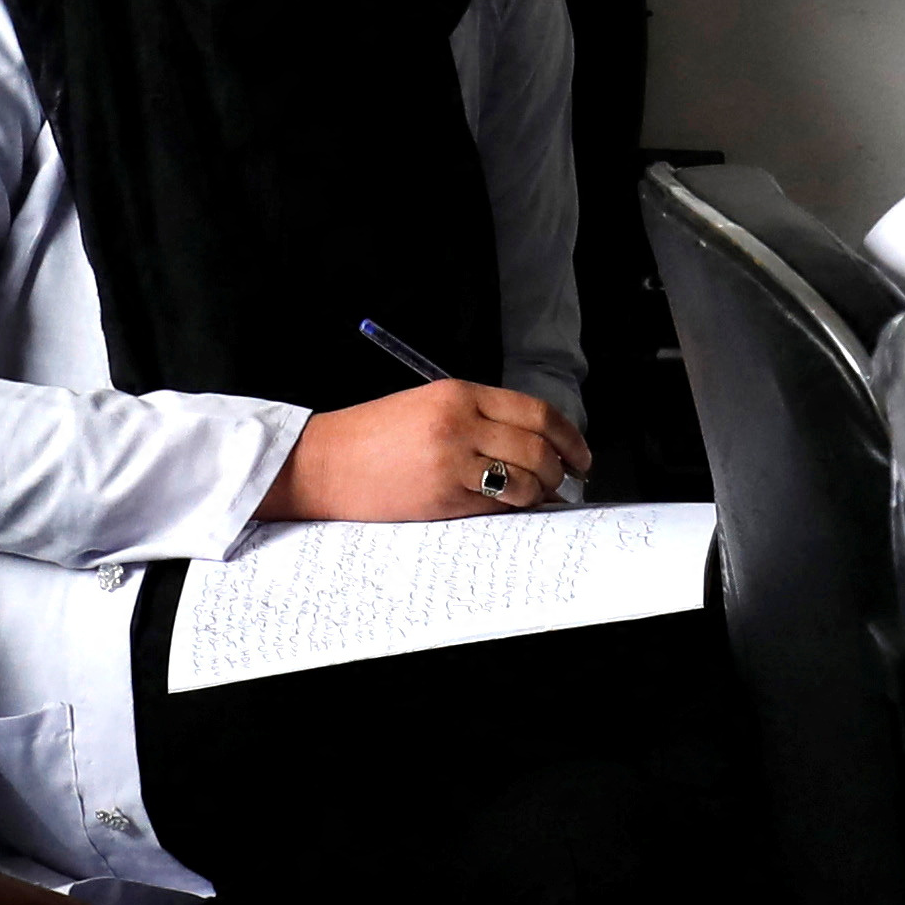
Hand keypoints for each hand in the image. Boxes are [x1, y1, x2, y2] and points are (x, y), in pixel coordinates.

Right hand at [261, 378, 591, 521]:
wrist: (323, 463)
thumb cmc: (372, 436)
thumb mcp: (426, 406)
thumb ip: (478, 417)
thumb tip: (533, 443)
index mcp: (457, 393)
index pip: (535, 412)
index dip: (569, 436)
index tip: (580, 453)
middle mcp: (460, 423)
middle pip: (539, 447)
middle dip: (562, 469)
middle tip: (567, 480)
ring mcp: (452, 462)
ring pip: (525, 480)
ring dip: (542, 493)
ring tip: (540, 497)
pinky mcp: (443, 498)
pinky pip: (498, 507)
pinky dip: (514, 510)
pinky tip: (513, 510)